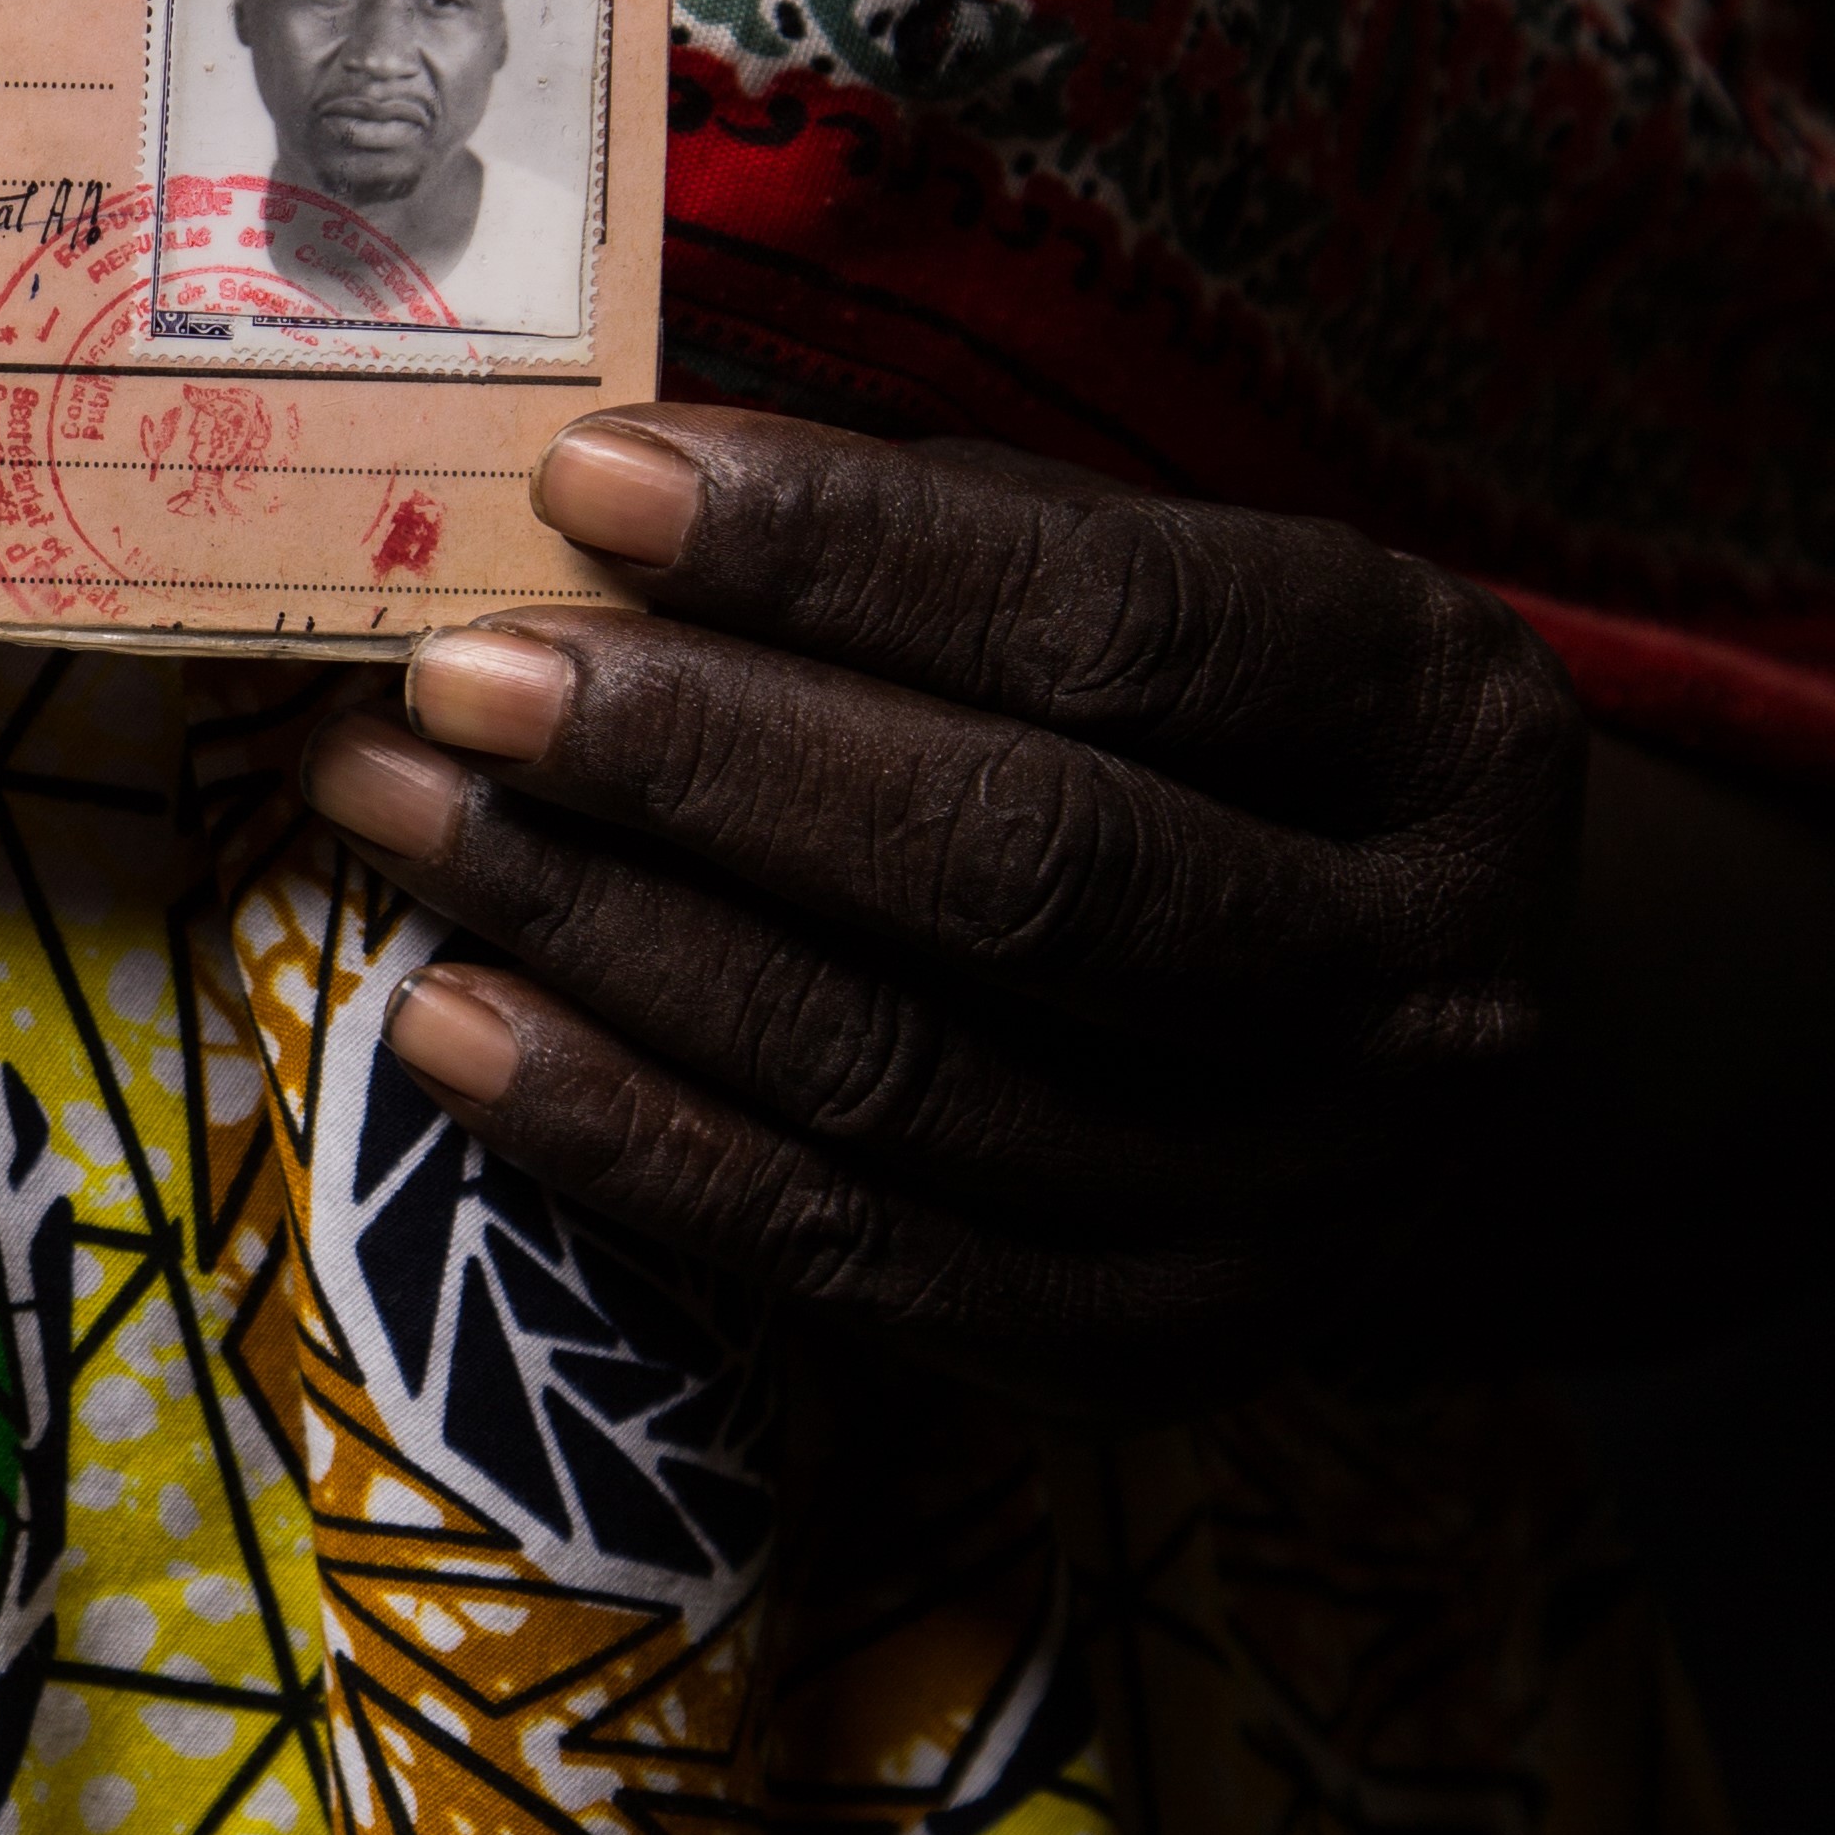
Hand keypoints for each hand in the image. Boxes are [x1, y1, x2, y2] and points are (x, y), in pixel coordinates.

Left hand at [301, 410, 1589, 1417]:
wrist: (1412, 1056)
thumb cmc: (1217, 754)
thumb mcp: (1174, 591)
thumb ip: (946, 541)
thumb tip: (618, 489)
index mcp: (1442, 723)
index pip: (1114, 629)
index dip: (838, 552)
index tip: (592, 479)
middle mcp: (1417, 982)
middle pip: (1012, 867)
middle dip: (694, 762)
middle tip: (448, 669)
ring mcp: (1297, 1204)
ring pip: (902, 1078)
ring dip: (604, 939)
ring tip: (391, 810)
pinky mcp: (1152, 1355)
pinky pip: (850, 1258)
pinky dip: (628, 1142)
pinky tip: (450, 1024)